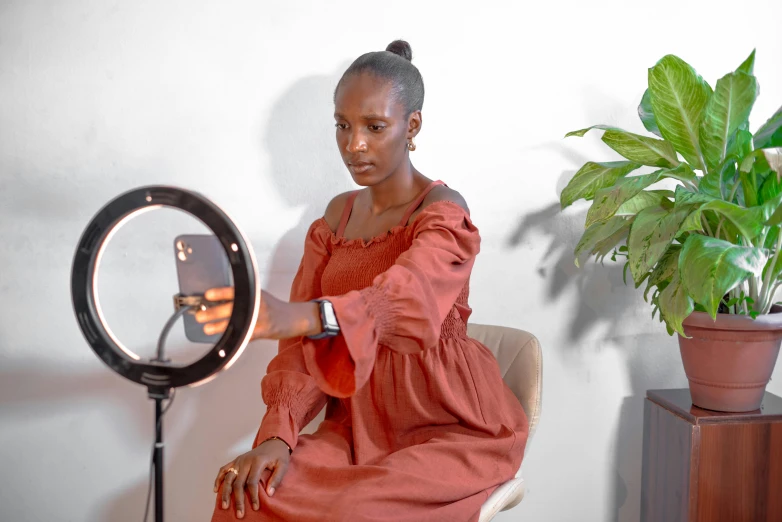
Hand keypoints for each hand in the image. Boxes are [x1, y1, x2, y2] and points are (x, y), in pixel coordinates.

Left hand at [195, 287, 321, 339]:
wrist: (292, 318)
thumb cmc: (272, 306)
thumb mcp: (258, 295)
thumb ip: (242, 297)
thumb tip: (215, 301)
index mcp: (255, 294)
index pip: (235, 291)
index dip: (220, 293)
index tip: (207, 295)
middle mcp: (257, 304)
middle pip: (233, 308)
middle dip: (214, 312)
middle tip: (199, 315)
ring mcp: (260, 319)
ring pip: (236, 323)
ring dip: (219, 327)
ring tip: (206, 328)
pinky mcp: (262, 332)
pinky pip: (244, 336)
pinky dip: (233, 338)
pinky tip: (224, 340)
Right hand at [214, 439, 290, 517]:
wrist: (273, 442)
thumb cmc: (279, 455)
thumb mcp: (283, 465)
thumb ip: (276, 479)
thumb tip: (269, 493)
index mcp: (258, 461)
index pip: (252, 482)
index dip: (253, 496)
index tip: (255, 507)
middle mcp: (245, 461)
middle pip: (238, 483)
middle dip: (238, 500)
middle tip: (240, 514)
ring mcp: (239, 460)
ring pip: (228, 478)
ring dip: (225, 493)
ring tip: (224, 506)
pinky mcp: (236, 460)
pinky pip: (224, 469)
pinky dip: (218, 479)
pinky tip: (216, 490)